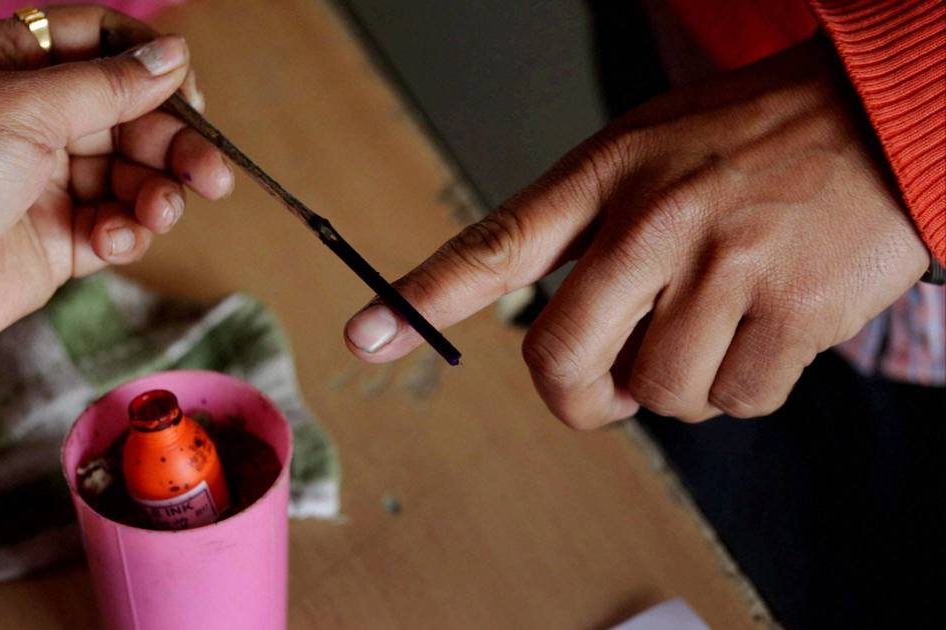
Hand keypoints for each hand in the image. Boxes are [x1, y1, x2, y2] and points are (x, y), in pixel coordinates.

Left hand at [0, 6, 232, 391]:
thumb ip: (108, 86)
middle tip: (211, 173)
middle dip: (173, 143)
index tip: (191, 92)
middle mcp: (34, 119)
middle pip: (131, 115)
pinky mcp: (57, 240)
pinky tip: (110, 241)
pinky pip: (114, 226)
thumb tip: (174, 56)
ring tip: (160, 213)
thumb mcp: (24, 108)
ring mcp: (46, 181)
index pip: (101, 44)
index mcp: (13, 65)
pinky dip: (125, 233)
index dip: (151, 64)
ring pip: (132, 175)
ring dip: (158, 193)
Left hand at [343, 40, 929, 426]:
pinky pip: (738, 399)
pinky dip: (748, 386)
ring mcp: (724, 265)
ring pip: (660, 392)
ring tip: (720, 321)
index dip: (423, 295)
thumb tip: (551, 334)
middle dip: (576, 398)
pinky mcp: (791, 309)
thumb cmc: (756, 137)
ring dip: (683, 384)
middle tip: (603, 393)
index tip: (366, 334)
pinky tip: (770, 326)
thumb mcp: (652, 148)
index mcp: (607, 175)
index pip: (496, 243)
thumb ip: (593, 229)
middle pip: (562, 357)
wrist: (883, 115)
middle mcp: (654, 221)